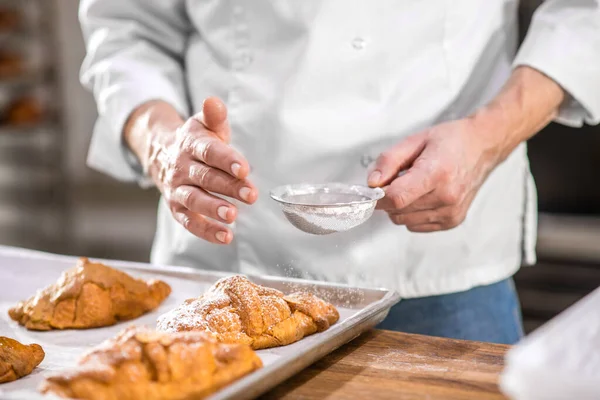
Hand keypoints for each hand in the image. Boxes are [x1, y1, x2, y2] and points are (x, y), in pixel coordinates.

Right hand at [137, 97, 257, 243]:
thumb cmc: (197, 142)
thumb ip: (214, 116)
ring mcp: (178, 189)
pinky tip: (226, 237)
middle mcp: (181, 167)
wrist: (163, 156)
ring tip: (232, 216)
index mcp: (190, 144)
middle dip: (228, 187)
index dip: (226, 159)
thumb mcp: (204, 125)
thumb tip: (214, 101)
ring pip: (194, 200)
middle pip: (205, 177)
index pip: (208, 152)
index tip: (244, 169)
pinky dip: (206, 231)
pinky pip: (189, 222)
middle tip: (250, 195)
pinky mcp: (177, 208)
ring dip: (213, 209)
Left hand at [368, 117, 501, 231]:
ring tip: (414, 185)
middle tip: (397, 179)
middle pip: (397, 211)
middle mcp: (446, 197)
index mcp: (436, 173)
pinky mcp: (452, 221)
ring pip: (404, 220)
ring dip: (400, 206)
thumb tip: (372, 183)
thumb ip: (389, 161)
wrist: (482, 147)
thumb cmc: (450, 141)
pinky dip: (412, 213)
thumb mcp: (414, 140)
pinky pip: (416, 225)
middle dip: (388, 198)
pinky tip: (423, 196)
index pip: (396, 197)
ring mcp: (451, 212)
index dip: (378, 196)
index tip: (374, 189)